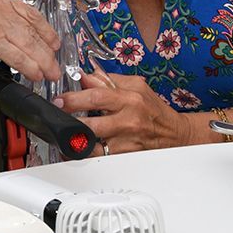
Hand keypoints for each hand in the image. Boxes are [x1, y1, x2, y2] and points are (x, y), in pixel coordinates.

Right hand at [0, 0, 60, 81]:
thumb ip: (0, 20)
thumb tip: (18, 38)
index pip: (29, 12)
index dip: (45, 30)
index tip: (54, 42)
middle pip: (31, 29)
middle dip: (47, 50)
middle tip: (55, 64)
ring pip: (28, 42)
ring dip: (42, 61)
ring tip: (49, 73)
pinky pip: (16, 54)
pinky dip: (28, 66)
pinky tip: (34, 74)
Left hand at [54, 72, 192, 152]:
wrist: (174, 133)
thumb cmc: (154, 109)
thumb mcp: (136, 86)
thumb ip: (109, 80)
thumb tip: (86, 76)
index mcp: (129, 98)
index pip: (96, 97)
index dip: (74, 98)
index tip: (59, 100)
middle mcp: (128, 120)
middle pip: (91, 123)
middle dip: (69, 121)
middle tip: (57, 118)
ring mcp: (126, 140)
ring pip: (93, 145)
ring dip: (75, 140)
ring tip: (64, 135)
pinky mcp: (126, 155)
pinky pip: (100, 156)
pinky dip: (86, 153)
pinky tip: (77, 148)